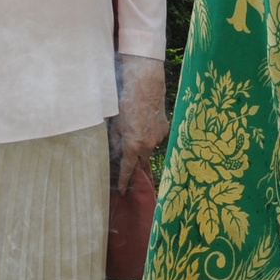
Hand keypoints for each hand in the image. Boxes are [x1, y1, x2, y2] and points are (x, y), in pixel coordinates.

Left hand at [110, 54, 168, 191]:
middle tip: (130, 161)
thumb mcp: (114, 126)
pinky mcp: (165, 129)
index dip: (123, 182)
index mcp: (133, 147)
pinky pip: (156, 138)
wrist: (145, 88)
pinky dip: (150, 135)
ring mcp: (158, 138)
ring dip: (142, 146)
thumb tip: (114, 156)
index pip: (127, 170)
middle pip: (141, 161)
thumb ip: (114, 144)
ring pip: (149, 148)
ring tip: (136, 130)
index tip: (122, 191)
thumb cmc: (125, 105)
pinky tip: (145, 123)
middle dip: (135, 163)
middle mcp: (148, 146)